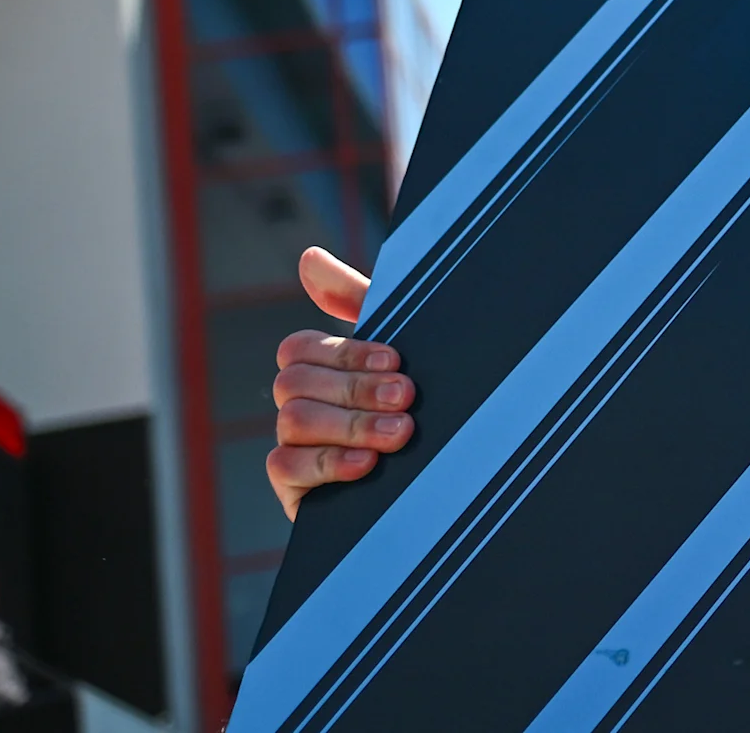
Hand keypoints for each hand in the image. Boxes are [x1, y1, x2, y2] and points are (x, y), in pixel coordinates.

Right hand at [265, 247, 413, 520]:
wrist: (464, 484)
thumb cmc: (434, 405)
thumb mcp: (410, 350)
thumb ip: (359, 301)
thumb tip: (308, 256)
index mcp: (326, 371)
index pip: (300, 347)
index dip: (345, 352)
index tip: (397, 360)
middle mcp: (304, 406)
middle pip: (295, 382)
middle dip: (356, 389)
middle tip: (407, 399)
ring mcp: (297, 450)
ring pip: (293, 421)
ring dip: (350, 424)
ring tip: (400, 434)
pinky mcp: (296, 493)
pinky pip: (284, 467)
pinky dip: (327, 463)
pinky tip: (366, 467)